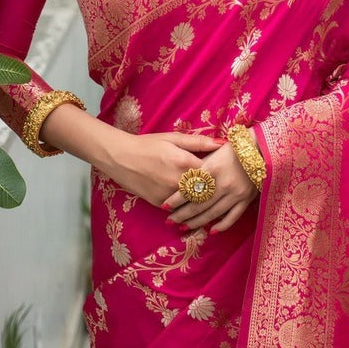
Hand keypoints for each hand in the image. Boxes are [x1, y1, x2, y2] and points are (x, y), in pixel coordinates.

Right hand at [101, 131, 224, 207]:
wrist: (121, 158)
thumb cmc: (148, 144)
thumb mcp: (173, 138)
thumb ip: (199, 142)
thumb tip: (222, 143)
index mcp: (184, 161)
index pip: (212, 171)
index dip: (220, 171)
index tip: (226, 170)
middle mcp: (178, 181)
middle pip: (206, 190)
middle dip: (216, 189)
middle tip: (225, 187)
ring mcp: (169, 195)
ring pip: (194, 203)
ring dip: (205, 202)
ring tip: (215, 200)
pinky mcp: (160, 204)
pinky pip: (180, 209)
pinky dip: (188, 207)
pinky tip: (196, 206)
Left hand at [161, 139, 258, 233]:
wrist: (261, 148)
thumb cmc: (234, 146)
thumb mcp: (214, 149)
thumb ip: (200, 163)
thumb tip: (184, 177)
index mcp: (213, 168)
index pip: (190, 188)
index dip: (176, 199)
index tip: (165, 206)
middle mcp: (223, 183)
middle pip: (198, 204)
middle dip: (182, 214)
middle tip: (170, 221)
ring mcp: (235, 194)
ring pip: (212, 213)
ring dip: (196, 222)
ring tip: (183, 227)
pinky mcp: (246, 200)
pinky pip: (232, 217)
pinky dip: (222, 225)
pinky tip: (211, 231)